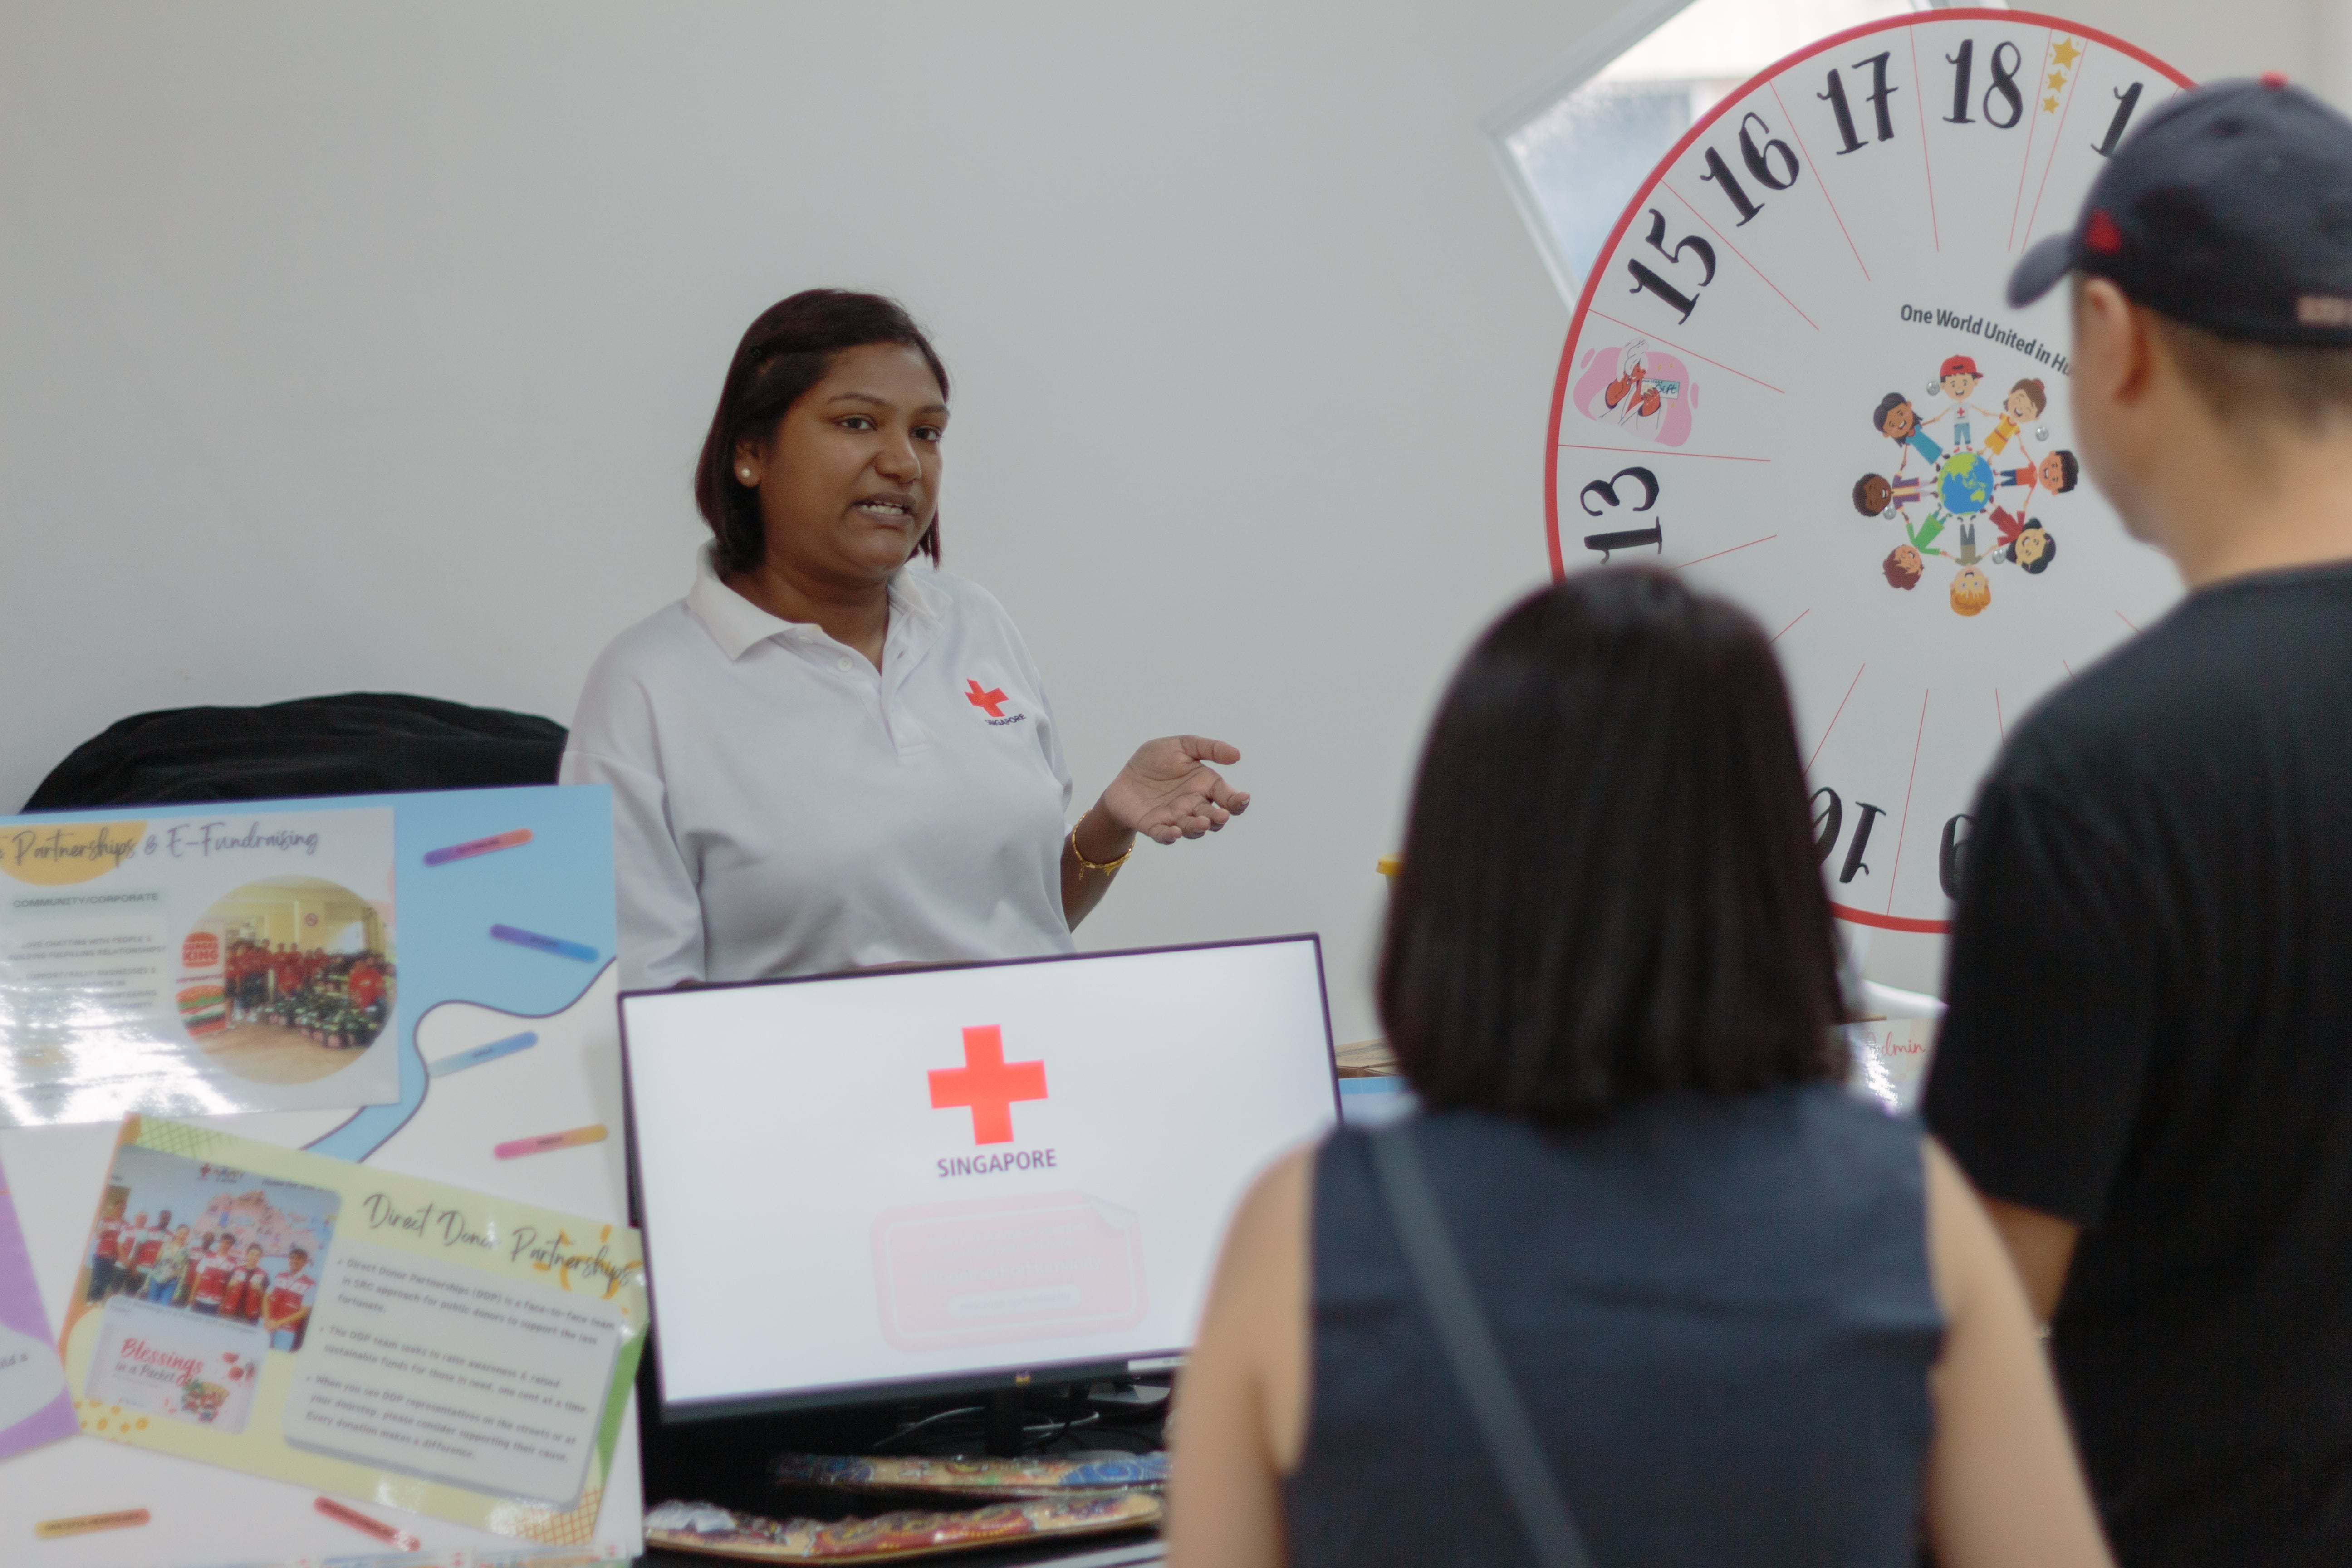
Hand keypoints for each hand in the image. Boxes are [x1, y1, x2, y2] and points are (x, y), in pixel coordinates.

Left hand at [1097, 736, 1249, 845]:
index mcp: (1205, 786)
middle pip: (1213, 817)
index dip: (1238, 801)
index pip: (1227, 797)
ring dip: (1198, 827)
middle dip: (1218, 818)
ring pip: (1192, 828)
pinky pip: (1164, 835)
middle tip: (1221, 815)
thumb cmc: (1155, 761)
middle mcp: (1194, 805)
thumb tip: (1237, 755)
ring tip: (1202, 823)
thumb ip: (1208, 748)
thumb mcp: (1182, 746)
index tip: (1243, 798)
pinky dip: (1170, 836)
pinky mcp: (1154, 826)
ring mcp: (1175, 818)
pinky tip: (1174, 833)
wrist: (1124, 777)